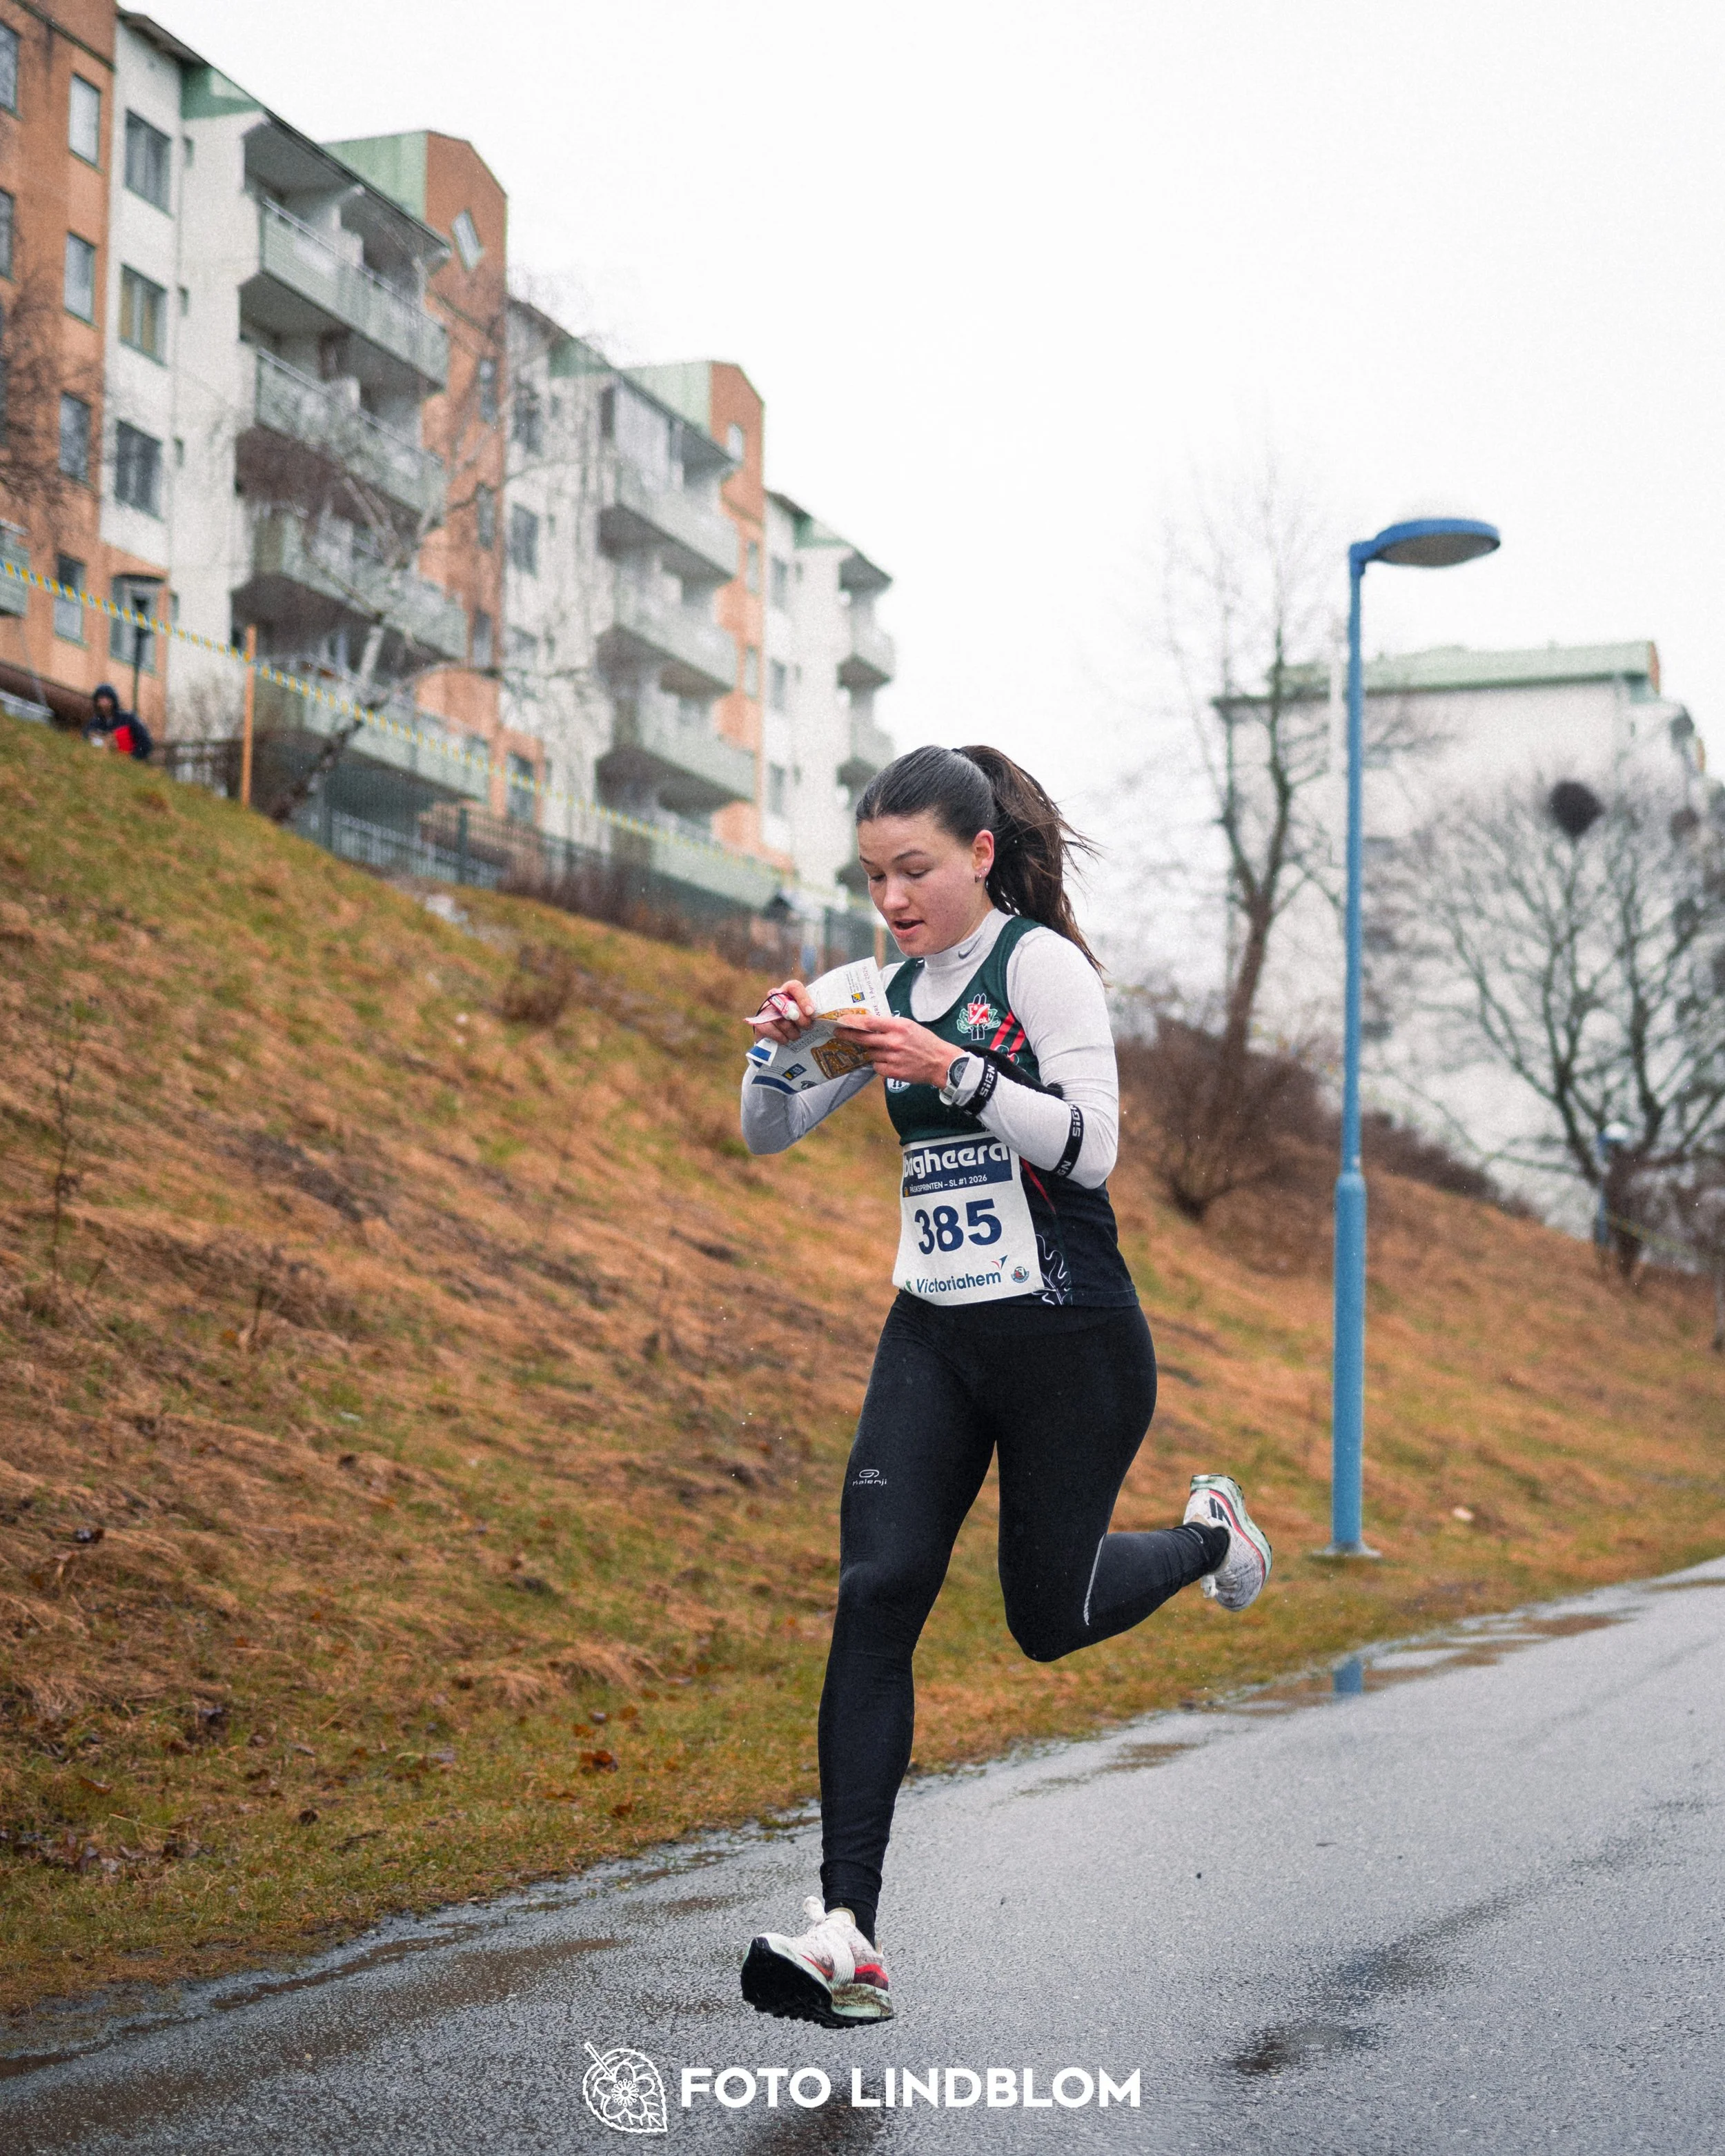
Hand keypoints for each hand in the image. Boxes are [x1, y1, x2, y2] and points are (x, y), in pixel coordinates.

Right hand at [749, 979, 816, 1045]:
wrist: (784, 1041)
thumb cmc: (804, 1025)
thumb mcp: (813, 1018)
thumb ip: (818, 1017)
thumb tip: (829, 1024)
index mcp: (791, 992)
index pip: (794, 986)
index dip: (803, 999)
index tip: (811, 1012)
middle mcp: (777, 998)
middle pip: (786, 1004)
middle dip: (800, 1018)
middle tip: (807, 1026)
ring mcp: (767, 1010)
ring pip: (779, 1019)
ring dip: (791, 1030)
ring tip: (797, 1035)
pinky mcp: (760, 1023)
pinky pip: (766, 1027)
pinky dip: (778, 1036)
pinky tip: (785, 1040)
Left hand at [834, 1013, 960, 1087]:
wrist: (940, 1063)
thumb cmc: (925, 1042)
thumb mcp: (909, 1026)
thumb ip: (890, 1025)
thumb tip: (869, 1023)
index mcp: (898, 1027)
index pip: (869, 1022)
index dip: (853, 1021)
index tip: (842, 1020)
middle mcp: (893, 1041)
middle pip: (863, 1038)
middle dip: (848, 1035)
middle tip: (838, 1032)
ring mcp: (892, 1057)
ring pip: (870, 1053)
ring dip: (871, 1051)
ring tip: (884, 1050)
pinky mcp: (893, 1071)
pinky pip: (876, 1067)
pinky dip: (879, 1064)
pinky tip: (889, 1061)